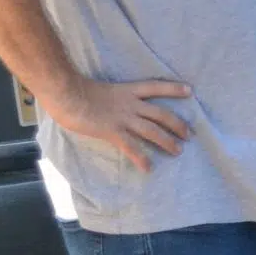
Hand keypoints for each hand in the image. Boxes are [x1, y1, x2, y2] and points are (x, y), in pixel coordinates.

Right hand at [41, 77, 192, 172]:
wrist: (66, 93)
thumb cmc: (76, 89)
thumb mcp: (101, 89)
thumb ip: (111, 98)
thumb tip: (111, 106)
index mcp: (127, 90)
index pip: (156, 86)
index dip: (173, 88)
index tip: (190, 91)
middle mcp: (130, 103)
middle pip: (161, 113)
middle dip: (178, 124)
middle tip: (190, 134)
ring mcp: (123, 118)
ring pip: (152, 130)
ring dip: (167, 141)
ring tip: (178, 151)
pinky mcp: (112, 131)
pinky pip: (131, 147)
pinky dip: (142, 158)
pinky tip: (149, 168)